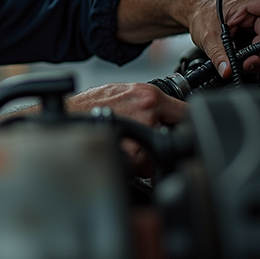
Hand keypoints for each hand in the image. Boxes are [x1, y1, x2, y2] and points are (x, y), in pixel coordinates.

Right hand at [67, 83, 187, 175]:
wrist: (68, 118)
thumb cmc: (89, 106)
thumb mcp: (123, 91)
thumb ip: (148, 101)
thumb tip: (168, 113)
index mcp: (149, 96)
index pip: (185, 110)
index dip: (188, 120)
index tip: (191, 126)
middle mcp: (148, 113)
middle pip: (175, 133)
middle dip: (164, 137)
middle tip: (146, 137)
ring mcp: (142, 135)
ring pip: (161, 152)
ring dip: (151, 154)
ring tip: (131, 145)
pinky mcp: (133, 156)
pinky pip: (147, 167)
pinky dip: (139, 165)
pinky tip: (125, 154)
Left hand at [186, 0, 259, 77]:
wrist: (194, 15)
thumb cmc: (201, 15)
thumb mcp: (207, 36)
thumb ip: (218, 55)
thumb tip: (227, 69)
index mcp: (244, 5)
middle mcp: (253, 13)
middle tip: (251, 61)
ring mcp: (254, 25)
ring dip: (259, 56)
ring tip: (245, 64)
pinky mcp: (251, 36)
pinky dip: (254, 58)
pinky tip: (245, 62)